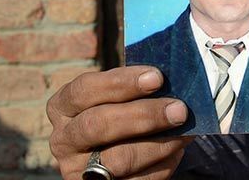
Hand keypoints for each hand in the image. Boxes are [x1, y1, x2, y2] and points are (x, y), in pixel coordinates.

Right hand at [47, 66, 193, 179]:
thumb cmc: (123, 113)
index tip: (157, 77)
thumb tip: (176, 82)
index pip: (84, 89)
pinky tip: (178, 148)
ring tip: (184, 131)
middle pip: (97, 124)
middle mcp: (64, 140)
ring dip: (159, 143)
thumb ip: (138, 88)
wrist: (119, 157)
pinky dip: (163, 164)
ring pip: (118, 158)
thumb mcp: (119, 98)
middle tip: (179, 109)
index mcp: (63, 107)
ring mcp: (79, 170)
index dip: (121, 82)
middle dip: (144, 114)